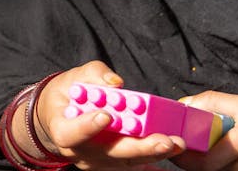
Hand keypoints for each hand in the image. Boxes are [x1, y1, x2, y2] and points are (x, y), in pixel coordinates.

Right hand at [25, 61, 185, 169]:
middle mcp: (80, 152)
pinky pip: (134, 165)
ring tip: (175, 144)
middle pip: (109, 153)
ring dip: (152, 154)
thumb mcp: (75, 77)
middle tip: (163, 140)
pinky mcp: (112, 164)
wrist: (62, 116)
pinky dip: (153, 162)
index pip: (71, 133)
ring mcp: (97, 162)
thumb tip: (116, 82)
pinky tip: (173, 156)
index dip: (87, 127)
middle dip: (139, 147)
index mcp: (63, 129)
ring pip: (126, 161)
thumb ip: (95, 75)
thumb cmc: (68, 94)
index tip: (106, 115)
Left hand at [171, 91, 237, 170]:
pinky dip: (213, 169)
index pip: (206, 160)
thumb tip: (184, 104)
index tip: (173, 144)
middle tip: (178, 148)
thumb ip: (213, 102)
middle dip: (189, 162)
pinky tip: (209, 159)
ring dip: (200, 166)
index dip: (184, 156)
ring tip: (193, 152)